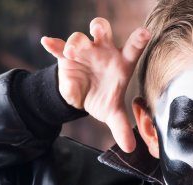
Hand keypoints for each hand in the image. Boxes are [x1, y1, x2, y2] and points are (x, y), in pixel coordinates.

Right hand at [41, 17, 150, 152]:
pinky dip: (53, 45)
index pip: (132, 49)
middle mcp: (103, 52)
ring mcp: (84, 52)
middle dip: (99, 28)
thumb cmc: (102, 98)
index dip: (138, 40)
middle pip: (103, 31)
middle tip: (98, 32)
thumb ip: (122, 128)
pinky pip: (58, 48)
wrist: (81, 97)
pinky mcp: (66, 57)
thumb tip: (130, 148)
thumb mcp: (112, 113)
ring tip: (72, 50)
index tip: (145, 33)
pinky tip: (47, 42)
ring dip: (75, 41)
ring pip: (79, 37)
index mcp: (121, 63)